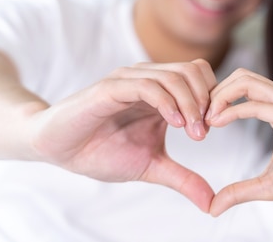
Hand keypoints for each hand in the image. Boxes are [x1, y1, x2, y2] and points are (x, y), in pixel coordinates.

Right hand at [27, 59, 216, 211]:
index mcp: (161, 92)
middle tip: (205, 132)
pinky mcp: (110, 88)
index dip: (213, 99)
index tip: (213, 129)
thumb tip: (211, 203)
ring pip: (174, 75)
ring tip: (193, 133)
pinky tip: (174, 124)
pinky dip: (166, 102)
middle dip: (206, 101)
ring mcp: (130, 80)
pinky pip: (146, 85)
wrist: (59, 149)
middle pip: (194, 70)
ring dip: (191, 103)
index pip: (200, 76)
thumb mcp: (151, 166)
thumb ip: (182, 178)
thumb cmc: (102, 151)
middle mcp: (148, 79)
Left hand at [206, 68, 272, 215]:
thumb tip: (213, 207)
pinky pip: (255, 104)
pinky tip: (218, 123)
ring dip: (220, 96)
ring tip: (206, 119)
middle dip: (215, 91)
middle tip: (199, 117)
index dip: (218, 97)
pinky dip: (231, 110)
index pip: (241, 85)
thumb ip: (239, 191)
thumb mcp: (267, 185)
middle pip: (240, 75)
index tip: (202, 121)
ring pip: (245, 81)